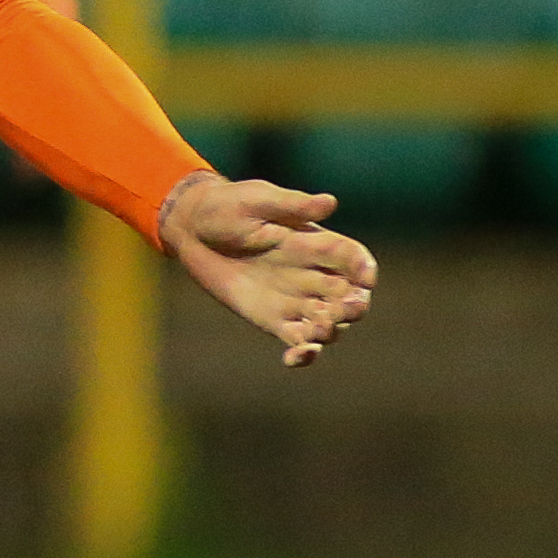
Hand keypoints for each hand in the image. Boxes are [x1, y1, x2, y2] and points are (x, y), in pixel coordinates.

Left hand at [156, 174, 376, 368]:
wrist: (192, 229)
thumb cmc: (226, 205)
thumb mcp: (258, 199)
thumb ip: (293, 205)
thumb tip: (329, 202)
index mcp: (316, 243)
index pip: (353, 259)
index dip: (364, 269)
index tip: (365, 279)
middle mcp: (312, 274)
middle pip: (349, 297)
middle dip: (353, 307)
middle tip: (341, 311)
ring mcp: (295, 299)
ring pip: (328, 323)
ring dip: (330, 331)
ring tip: (318, 331)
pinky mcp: (273, 319)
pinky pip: (297, 340)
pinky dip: (302, 353)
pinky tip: (293, 357)